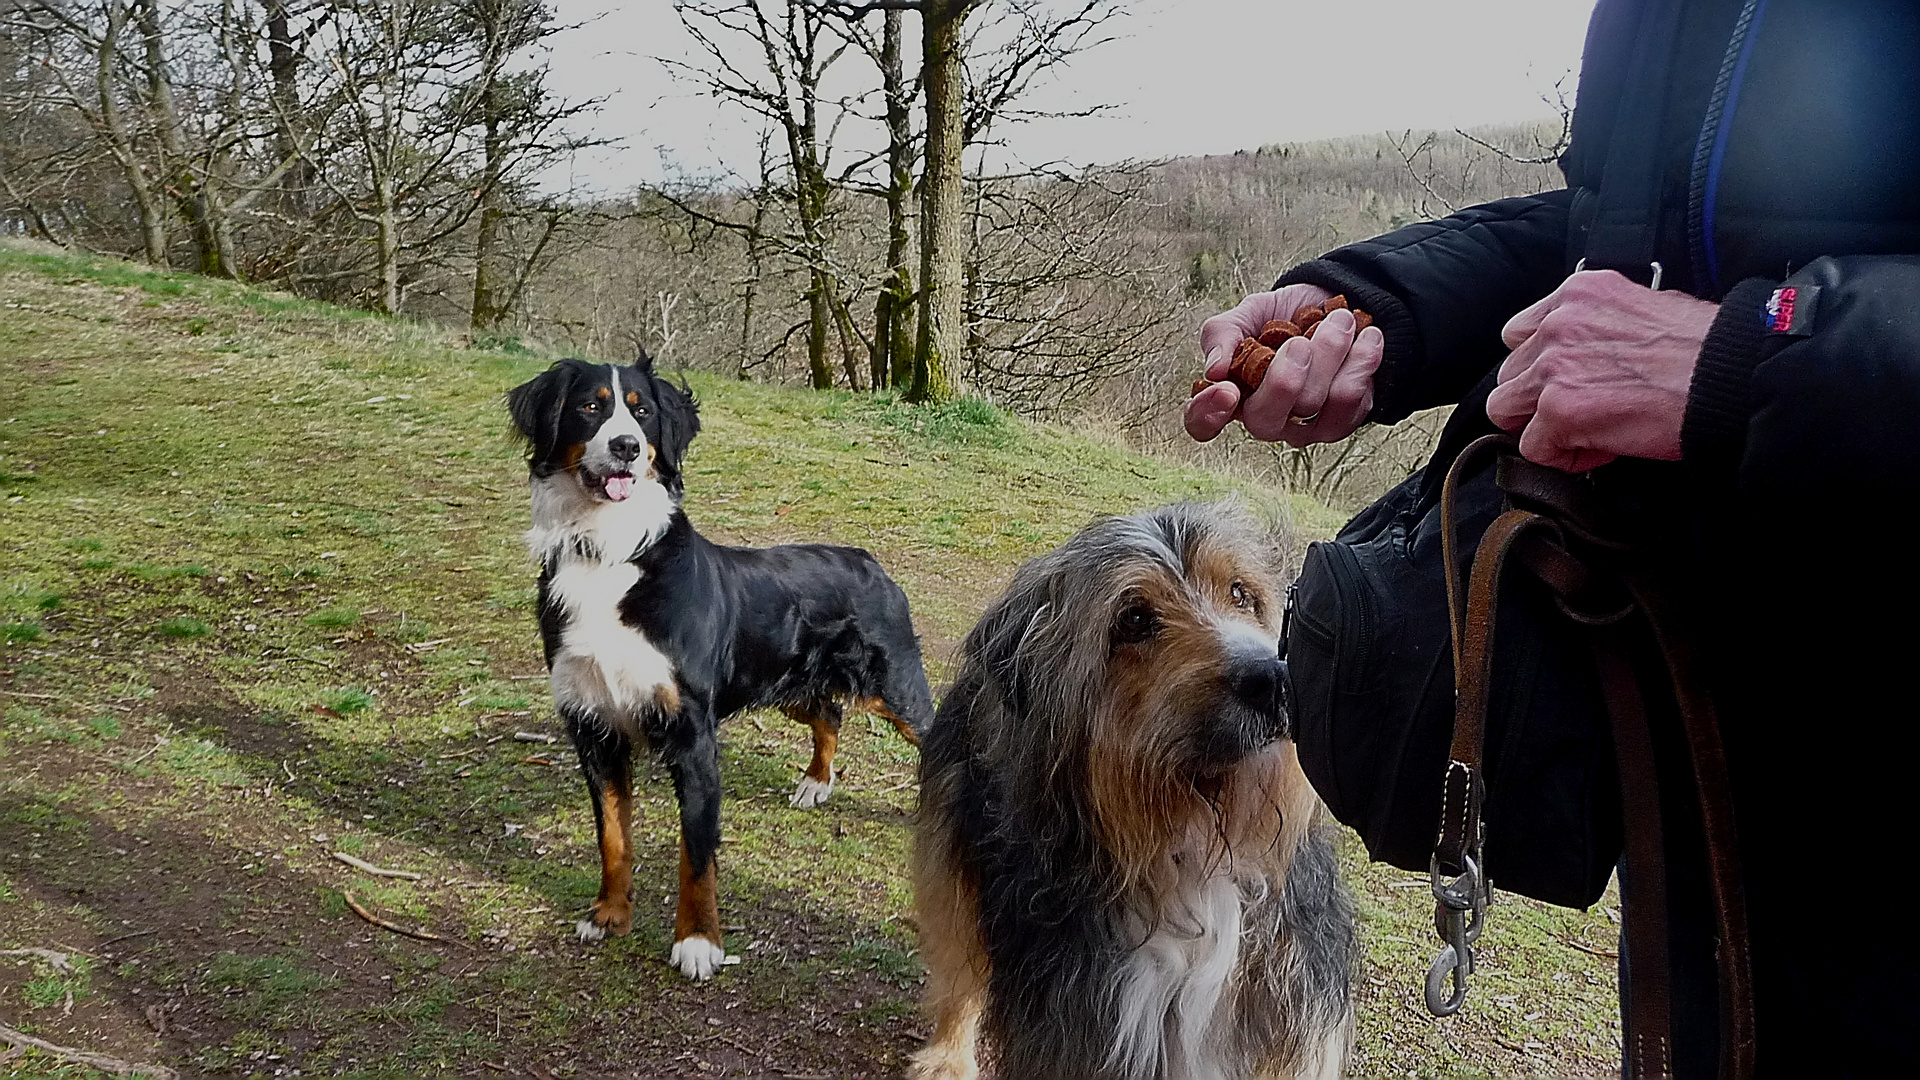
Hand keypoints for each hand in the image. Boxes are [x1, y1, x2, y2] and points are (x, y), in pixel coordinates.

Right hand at [1184, 284, 1384, 445]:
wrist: (1340, 307)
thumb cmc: (1287, 316)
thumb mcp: (1249, 313)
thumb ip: (1223, 333)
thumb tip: (1213, 371)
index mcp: (1230, 393)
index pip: (1202, 422)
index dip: (1208, 413)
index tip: (1226, 388)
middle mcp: (1264, 417)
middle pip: (1264, 419)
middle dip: (1287, 374)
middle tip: (1302, 340)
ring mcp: (1302, 427)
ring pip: (1312, 404)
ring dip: (1331, 352)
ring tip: (1341, 321)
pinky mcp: (1341, 423)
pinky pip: (1351, 401)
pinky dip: (1362, 360)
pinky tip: (1366, 337)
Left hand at [1487, 270, 1718, 471]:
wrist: (1730, 377)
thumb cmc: (1706, 349)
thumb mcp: (1645, 308)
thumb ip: (1600, 326)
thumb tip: (1588, 357)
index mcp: (1578, 293)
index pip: (1521, 333)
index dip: (1540, 364)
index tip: (1570, 380)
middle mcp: (1558, 324)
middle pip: (1510, 374)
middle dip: (1538, 398)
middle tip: (1581, 412)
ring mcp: (1553, 367)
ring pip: (1508, 409)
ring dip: (1542, 426)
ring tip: (1587, 432)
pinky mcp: (1560, 409)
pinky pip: (1535, 447)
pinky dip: (1564, 458)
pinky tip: (1602, 449)